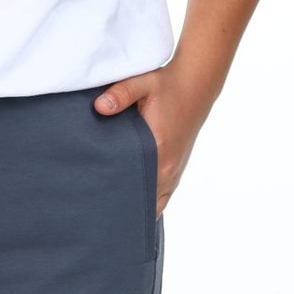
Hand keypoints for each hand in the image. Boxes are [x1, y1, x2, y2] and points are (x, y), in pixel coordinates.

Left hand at [92, 68, 204, 215]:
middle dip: (122, 206)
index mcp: (159, 150)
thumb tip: (99, 107)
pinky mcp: (176, 168)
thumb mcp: (143, 83)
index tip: (98, 202)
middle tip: (98, 208)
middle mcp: (169, 167)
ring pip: (155, 203)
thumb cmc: (167, 85)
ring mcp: (174, 170)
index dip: (117, 197)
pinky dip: (150, 203)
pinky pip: (163, 197)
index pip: (136, 188)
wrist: (195, 84)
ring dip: (137, 206)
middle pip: (144, 202)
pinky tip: (133, 205)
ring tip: (112, 210)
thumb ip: (120, 94)